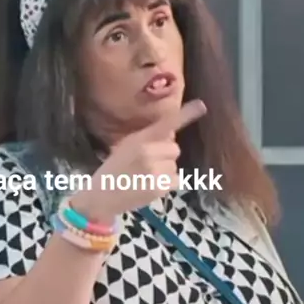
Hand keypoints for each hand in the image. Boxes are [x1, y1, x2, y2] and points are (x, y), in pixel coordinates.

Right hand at [72, 99, 206, 222]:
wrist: (101, 197)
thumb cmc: (114, 170)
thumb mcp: (125, 146)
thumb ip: (147, 138)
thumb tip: (170, 133)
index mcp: (139, 139)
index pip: (165, 124)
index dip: (185, 115)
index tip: (202, 105)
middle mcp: (148, 152)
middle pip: (174, 148)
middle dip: (166, 155)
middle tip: (147, 164)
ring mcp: (155, 170)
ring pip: (174, 165)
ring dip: (165, 170)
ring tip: (146, 177)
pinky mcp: (160, 187)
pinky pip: (175, 180)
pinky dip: (167, 184)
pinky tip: (150, 186)